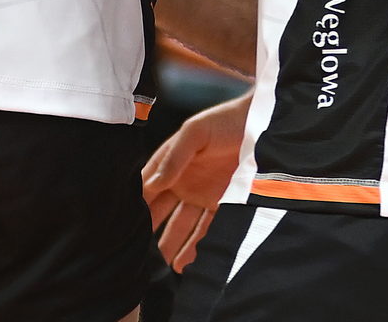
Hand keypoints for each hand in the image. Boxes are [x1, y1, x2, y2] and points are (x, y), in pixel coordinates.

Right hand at [142, 92, 250, 271]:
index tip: (123, 226)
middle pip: (161, 212)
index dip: (137, 205)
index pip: (148, 188)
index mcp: (172, 163)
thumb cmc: (226, 121)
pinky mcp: (223, 206)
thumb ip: (174, 157)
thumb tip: (151, 184)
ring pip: (181, 226)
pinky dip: (195, 248)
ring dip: (172, 246)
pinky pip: (206, 231)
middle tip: (137, 253)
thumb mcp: (196, 132)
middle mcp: (184, 182)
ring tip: (161, 266)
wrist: (264, 126)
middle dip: (149, 231)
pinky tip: (184, 263)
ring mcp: (203, 195)